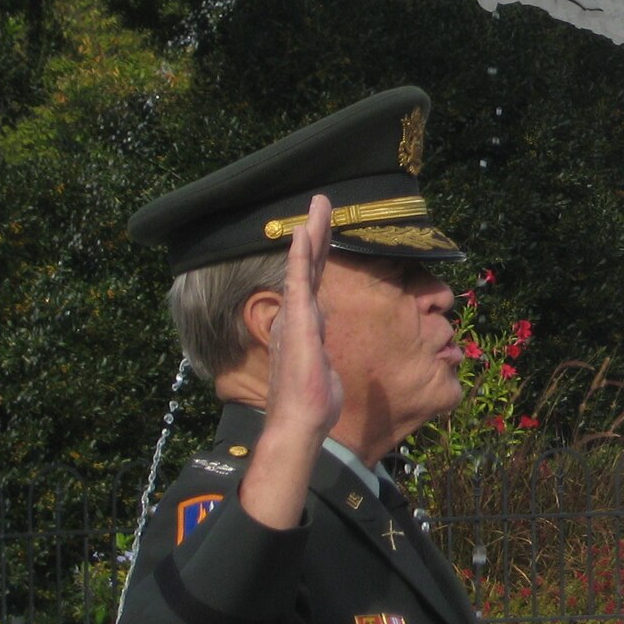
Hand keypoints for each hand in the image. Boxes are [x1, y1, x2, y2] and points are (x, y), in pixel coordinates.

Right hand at [266, 195, 343, 443]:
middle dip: (317, 233)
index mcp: (307, 325)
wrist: (299, 420)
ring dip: (311, 233)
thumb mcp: (327, 371)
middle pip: (312, 265)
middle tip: (321, 202)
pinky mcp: (297, 321)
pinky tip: (302, 232)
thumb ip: (325, 356)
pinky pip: (299, 280)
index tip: (323, 230)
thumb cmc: (314, 404)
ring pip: (306, 265)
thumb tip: (327, 359)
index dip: (320, 254)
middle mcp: (298, 315)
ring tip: (317, 205)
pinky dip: (300, 255)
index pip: (317, 281)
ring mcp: (296, 315)